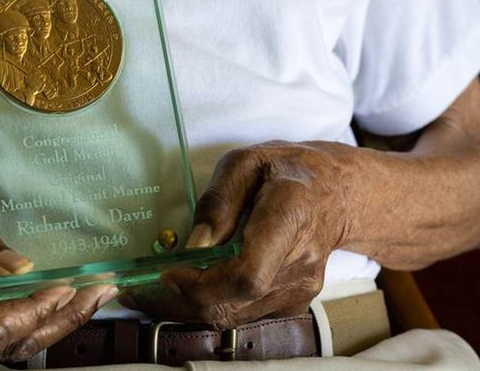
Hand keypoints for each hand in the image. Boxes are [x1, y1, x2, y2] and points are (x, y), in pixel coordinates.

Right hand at [0, 174, 117, 362]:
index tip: (70, 285)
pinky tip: (55, 302)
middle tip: (102, 291)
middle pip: (4, 347)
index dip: (34, 312)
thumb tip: (24, 268)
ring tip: (91, 295)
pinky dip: (27, 323)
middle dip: (59, 320)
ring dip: (49, 323)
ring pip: (2, 349)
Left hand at [121, 140, 359, 327]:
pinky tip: (195, 284)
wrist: (337, 193)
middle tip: (142, 287)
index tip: (170, 271)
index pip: (248, 275)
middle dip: (181, 299)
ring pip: (234, 315)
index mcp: (289, 216)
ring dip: (191, 305)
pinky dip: (212, 304)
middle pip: (234, 303)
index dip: (203, 284)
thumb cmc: (286, 170)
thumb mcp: (245, 163)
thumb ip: (218, 202)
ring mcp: (301, 288)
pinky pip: (244, 314)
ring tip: (161, 284)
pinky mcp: (294, 302)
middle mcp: (301, 261)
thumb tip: (194, 246)